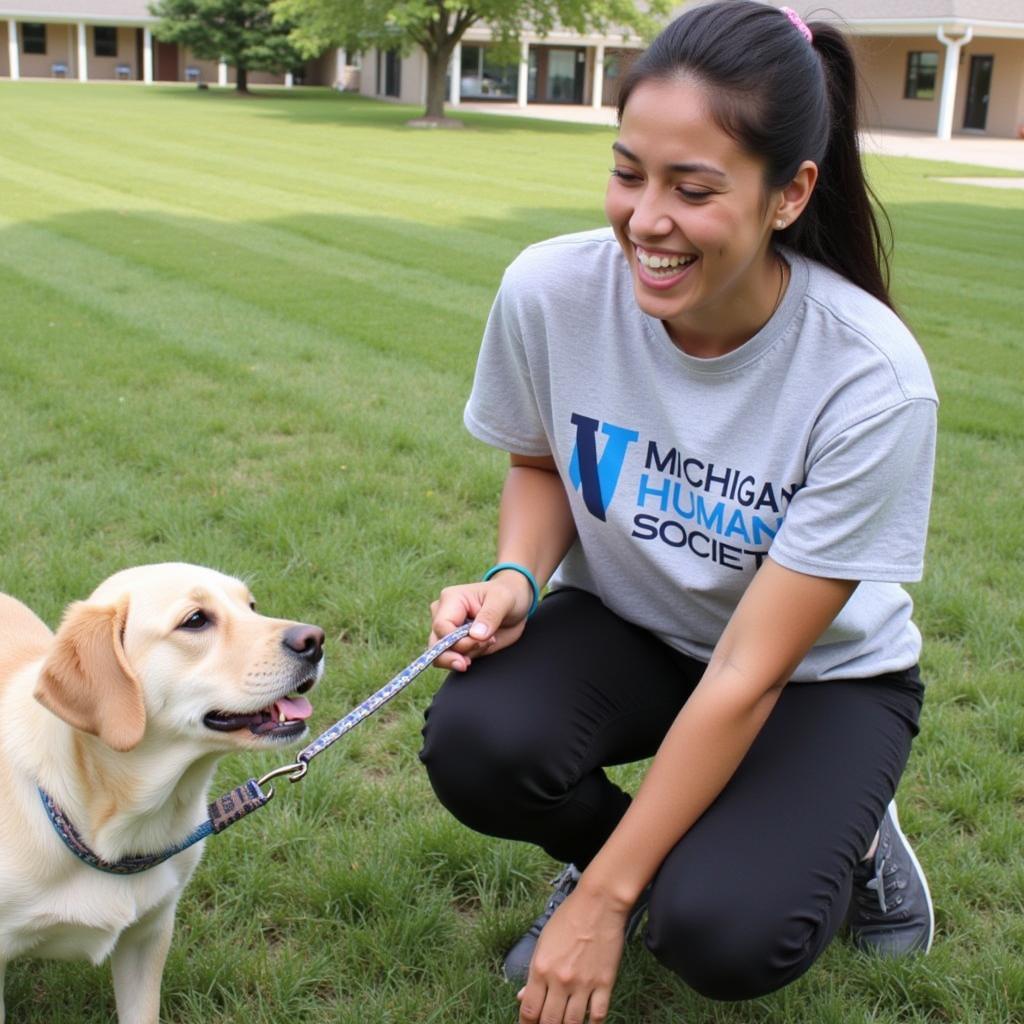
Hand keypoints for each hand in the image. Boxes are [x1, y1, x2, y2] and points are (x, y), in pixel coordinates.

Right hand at [428, 571, 533, 671]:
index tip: (480, 641)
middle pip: (436, 644)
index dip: (457, 641)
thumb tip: (476, 635)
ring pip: (443, 655)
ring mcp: (448, 631)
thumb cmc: (507, 595)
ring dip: (468, 655)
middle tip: (485, 645)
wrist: (515, 604)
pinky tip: (484, 647)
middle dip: (460, 653)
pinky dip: (469, 658)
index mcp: (450, 600)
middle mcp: (443, 615)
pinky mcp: (456, 644)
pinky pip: (454, 659)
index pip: (441, 627)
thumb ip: (490, 616)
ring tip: (488, 642)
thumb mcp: (503, 600)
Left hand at [517, 887, 627, 1023]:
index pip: (529, 1010)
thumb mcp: (543, 941)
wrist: (599, 903)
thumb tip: (522, 996)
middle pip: (549, 1021)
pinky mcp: (605, 983)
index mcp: (541, 968)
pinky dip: (591, 1023)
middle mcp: (560, 980)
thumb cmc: (568, 917)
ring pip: (572, 1023)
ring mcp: (584, 984)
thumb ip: (533, 972)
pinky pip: (598, 1015)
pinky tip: (587, 1021)